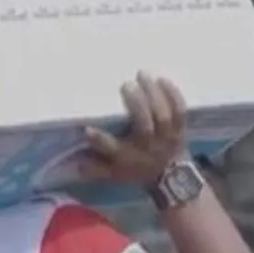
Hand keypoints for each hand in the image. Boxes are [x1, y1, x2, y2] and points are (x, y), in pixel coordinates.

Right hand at [82, 72, 187, 186]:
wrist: (171, 177)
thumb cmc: (137, 170)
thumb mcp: (114, 174)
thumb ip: (95, 168)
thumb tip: (73, 163)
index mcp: (127, 156)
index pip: (111, 149)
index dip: (100, 140)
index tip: (87, 129)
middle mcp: (147, 146)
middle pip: (144, 125)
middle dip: (136, 104)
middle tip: (125, 85)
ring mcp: (166, 137)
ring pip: (162, 115)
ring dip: (153, 93)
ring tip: (142, 75)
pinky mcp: (180, 128)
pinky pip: (179, 110)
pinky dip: (172, 95)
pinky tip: (161, 80)